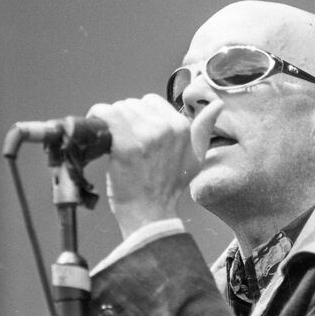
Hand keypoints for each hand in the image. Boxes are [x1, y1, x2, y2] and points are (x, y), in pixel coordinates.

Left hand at [87, 94, 222, 237]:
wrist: (150, 214)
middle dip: (125, 119)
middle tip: (122, 140)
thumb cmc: (169, 188)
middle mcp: (166, 126)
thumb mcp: (196, 157)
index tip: (135, 132)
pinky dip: (97, 120)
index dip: (140, 116)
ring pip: (117, 108)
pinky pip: (104, 115)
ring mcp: (145, 134)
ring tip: (111, 140)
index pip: (151, 101)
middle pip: (132, 104)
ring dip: (110, 122)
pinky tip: (100, 137)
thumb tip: (217, 105)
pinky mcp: (125, 143)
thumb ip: (204, 128)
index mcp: (182, 127)